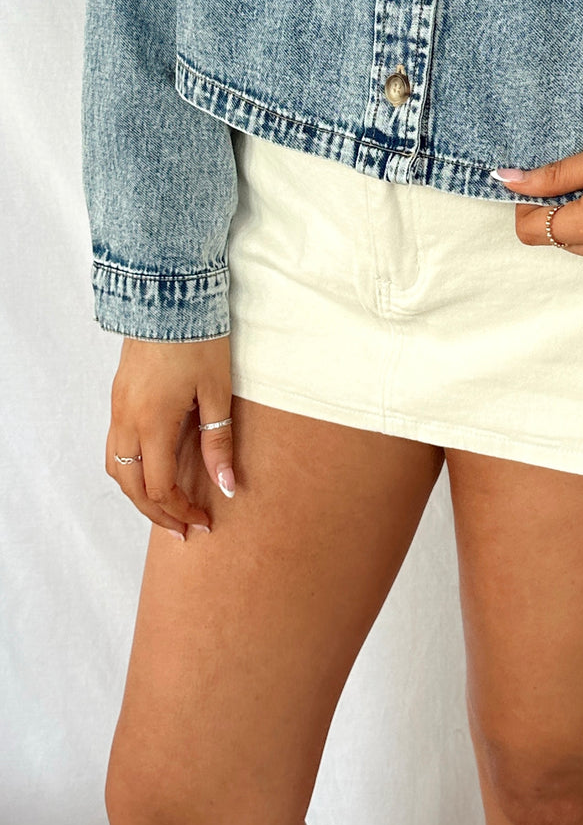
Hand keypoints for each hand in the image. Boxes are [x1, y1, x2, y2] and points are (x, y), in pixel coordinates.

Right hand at [105, 335, 234, 538]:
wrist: (167, 294)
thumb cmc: (198, 338)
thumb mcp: (217, 391)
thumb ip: (218, 442)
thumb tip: (227, 486)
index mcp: (152, 423)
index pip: (160, 488)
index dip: (182, 511)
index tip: (204, 522)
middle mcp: (127, 420)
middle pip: (132, 487)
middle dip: (158, 513)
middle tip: (184, 530)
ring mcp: (117, 408)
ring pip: (117, 468)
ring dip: (139, 495)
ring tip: (167, 508)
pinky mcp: (118, 396)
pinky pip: (115, 447)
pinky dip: (131, 470)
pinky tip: (153, 471)